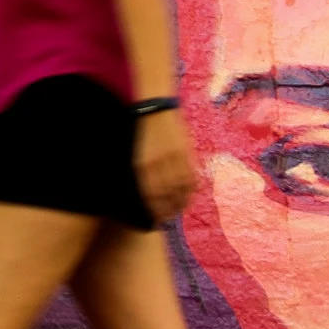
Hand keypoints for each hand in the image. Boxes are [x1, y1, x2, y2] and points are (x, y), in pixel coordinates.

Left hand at [134, 107, 190, 221]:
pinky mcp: (186, 152)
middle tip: (168, 218)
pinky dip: (191, 188)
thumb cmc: (143, 134)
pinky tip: (190, 195)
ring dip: (181, 202)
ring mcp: (174, 158)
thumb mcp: (136, 155)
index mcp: (142, 166)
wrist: (155, 109)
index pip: (151, 196)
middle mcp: (159, 164)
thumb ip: (143, 175)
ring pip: (181, 188)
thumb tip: (149, 196)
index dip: (155, 211)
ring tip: (179, 211)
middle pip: (166, 195)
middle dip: (168, 210)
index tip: (155, 220)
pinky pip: (192, 176)